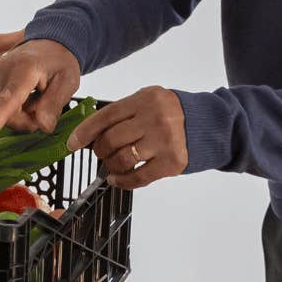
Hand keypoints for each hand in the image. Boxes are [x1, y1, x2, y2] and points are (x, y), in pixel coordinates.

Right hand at [0, 38, 80, 136]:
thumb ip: (55, 103)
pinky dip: (7, 110)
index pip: (10, 97)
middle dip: (26, 121)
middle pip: (8, 115)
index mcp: (25, 69)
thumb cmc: (58, 61)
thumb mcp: (68, 81)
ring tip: (33, 100)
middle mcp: (1, 71)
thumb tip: (43, 126)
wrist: (46, 44)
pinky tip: (21, 100)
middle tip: (44, 109)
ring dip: (18, 116)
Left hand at [66, 86, 187, 190]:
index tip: (72, 143)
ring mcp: (164, 141)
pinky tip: (118, 179)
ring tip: (112, 166)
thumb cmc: (173, 114)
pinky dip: (123, 181)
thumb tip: (91, 133)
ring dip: (110, 167)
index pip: (106, 116)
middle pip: (111, 140)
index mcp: (145, 99)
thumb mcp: (149, 101)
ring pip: (122, 160)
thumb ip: (124, 113)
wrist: (208, 125)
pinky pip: (138, 177)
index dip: (85, 132)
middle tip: (100, 154)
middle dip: (99, 151)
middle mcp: (155, 118)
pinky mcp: (172, 162)